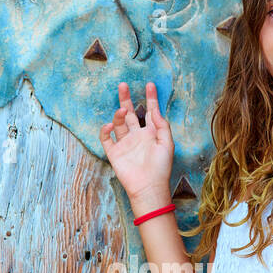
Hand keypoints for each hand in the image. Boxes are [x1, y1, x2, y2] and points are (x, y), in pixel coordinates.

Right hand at [100, 81, 172, 205]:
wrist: (148, 187)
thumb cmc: (161, 168)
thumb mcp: (167, 143)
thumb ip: (162, 125)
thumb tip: (155, 110)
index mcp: (151, 133)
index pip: (150, 111)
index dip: (151, 98)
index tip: (150, 84)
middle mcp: (137, 136)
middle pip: (130, 113)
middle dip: (126, 99)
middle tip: (123, 85)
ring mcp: (125, 144)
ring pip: (119, 123)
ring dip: (119, 114)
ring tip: (122, 111)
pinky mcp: (114, 153)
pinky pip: (106, 138)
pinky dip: (105, 130)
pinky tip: (110, 125)